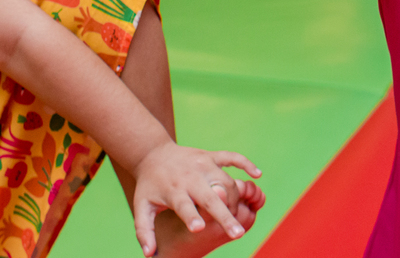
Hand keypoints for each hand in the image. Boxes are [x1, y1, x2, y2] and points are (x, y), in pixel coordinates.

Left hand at [130, 141, 261, 256]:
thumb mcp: (142, 207)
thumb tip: (149, 255)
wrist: (153, 153)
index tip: (199, 229)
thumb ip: (144, 232)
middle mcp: (190, 177)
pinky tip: (257, 175)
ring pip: (226, 181)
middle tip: (237, 234)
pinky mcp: (211, 156)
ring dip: (234, 199)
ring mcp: (203, 164)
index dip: (191, 217)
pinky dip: (246, 164)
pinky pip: (232, 157)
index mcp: (173, 191)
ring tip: (239, 216)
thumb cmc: (149, 185)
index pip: (184, 206)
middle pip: (211, 197)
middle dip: (224, 215)